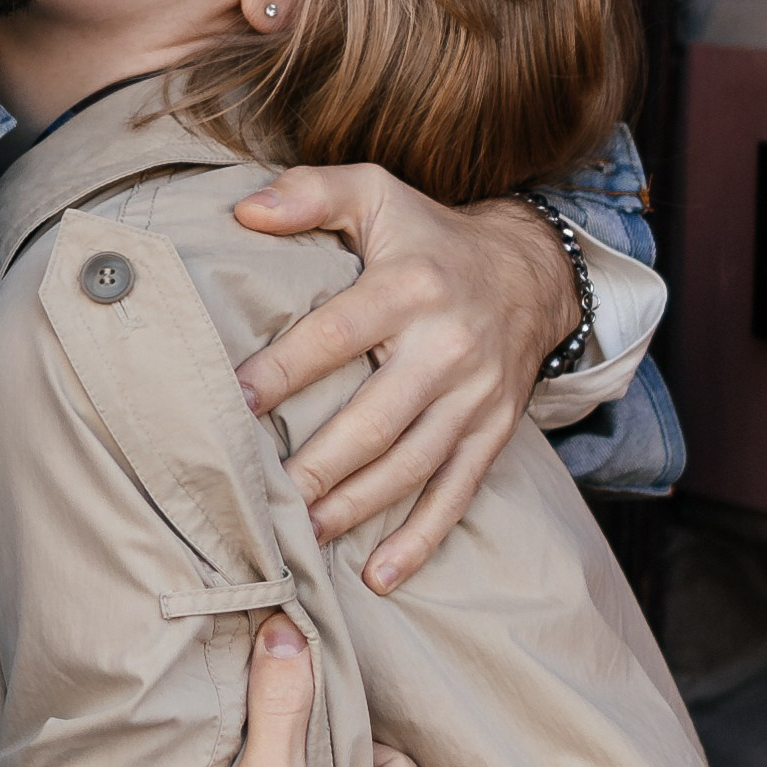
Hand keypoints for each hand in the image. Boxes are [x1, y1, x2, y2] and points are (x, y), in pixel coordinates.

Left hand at [230, 165, 575, 588]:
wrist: (532, 271)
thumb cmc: (430, 236)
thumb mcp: (376, 193)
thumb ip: (311, 192)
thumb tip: (243, 210)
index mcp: (409, 287)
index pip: (337, 335)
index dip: (284, 370)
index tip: (233, 403)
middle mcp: (448, 346)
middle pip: (375, 419)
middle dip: (317, 465)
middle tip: (262, 498)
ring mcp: (475, 397)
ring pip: (410, 465)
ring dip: (354, 508)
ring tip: (300, 539)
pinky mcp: (493, 432)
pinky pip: (457, 493)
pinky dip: (420, 539)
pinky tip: (378, 574)